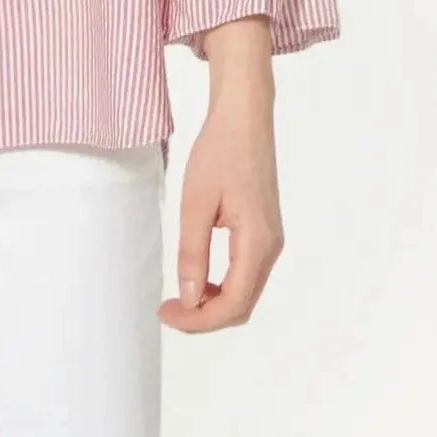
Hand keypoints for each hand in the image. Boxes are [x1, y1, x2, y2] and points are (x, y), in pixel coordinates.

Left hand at [158, 90, 284, 332]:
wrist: (244, 116)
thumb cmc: (219, 152)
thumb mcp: (196, 203)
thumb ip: (193, 253)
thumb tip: (189, 299)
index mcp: (258, 243)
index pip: (233, 303)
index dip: (199, 320)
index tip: (166, 314)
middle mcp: (271, 247)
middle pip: (242, 304)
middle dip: (205, 316)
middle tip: (168, 310)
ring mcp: (270, 239)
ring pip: (245, 291)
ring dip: (213, 301)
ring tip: (179, 296)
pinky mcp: (264, 230)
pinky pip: (245, 272)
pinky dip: (222, 284)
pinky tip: (198, 275)